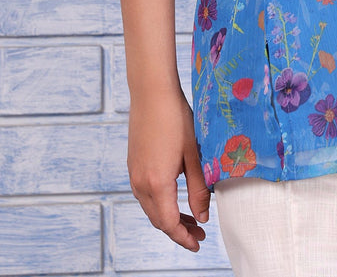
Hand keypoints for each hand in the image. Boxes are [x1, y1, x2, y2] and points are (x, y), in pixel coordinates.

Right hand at [127, 86, 210, 250]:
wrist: (151, 92)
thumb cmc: (176, 118)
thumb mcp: (194, 155)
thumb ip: (198, 189)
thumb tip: (204, 216)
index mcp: (157, 183)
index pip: (169, 224)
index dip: (184, 238)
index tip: (198, 244)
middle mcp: (140, 183)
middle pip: (158, 220)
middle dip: (178, 230)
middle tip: (200, 233)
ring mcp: (134, 174)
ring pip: (151, 208)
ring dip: (169, 217)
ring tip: (191, 217)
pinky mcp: (133, 164)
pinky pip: (145, 194)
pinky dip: (160, 203)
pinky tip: (174, 197)